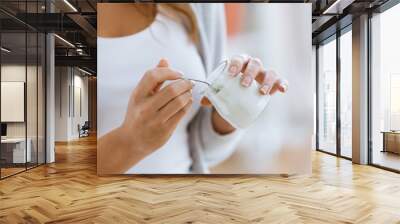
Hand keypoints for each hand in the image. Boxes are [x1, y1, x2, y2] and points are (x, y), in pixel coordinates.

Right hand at [99, 58, 192, 173]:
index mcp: (137, 96)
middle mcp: (145, 108)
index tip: (179, 73)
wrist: (131, 141)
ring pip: (179, 102)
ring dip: (188, 94)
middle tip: (190, 82)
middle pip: (171, 90)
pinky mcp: (165, 130)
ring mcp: (155, 120)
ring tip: (189, 91)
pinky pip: (181, 113)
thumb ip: (153, 79)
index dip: (169, 71)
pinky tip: (188, 101)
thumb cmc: (137, 114)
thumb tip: (165, 60)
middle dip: (185, 83)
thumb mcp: (140, 95)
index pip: (153, 76)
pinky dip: (188, 104)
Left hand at [201, 55, 287, 133]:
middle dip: (250, 73)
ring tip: (262, 92)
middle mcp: (253, 66)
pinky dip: (282, 84)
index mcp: (239, 63)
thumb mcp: (219, 91)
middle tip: (244, 85)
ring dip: (267, 81)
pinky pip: (280, 81)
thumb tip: (202, 101)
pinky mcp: (274, 83)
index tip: (231, 74)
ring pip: (270, 72)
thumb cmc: (228, 89)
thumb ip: (211, 95)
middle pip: (255, 63)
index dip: (236, 64)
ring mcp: (264, 74)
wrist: (240, 95)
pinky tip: (282, 90)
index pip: (238, 58)